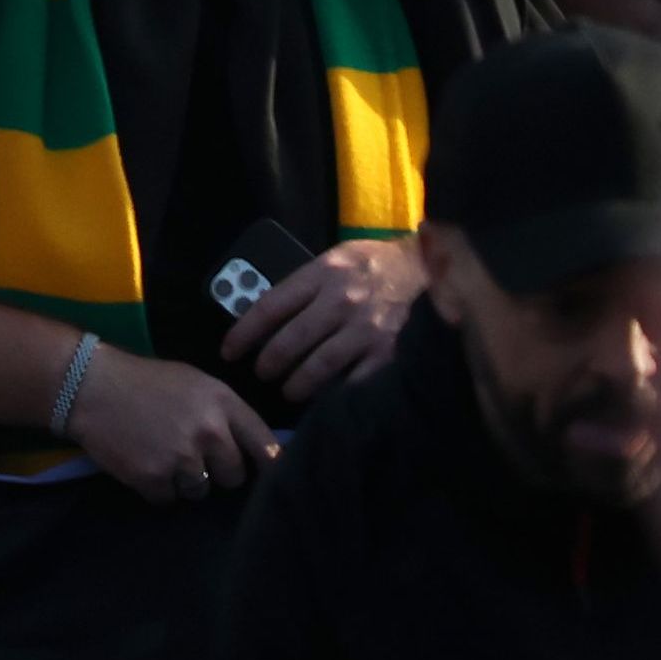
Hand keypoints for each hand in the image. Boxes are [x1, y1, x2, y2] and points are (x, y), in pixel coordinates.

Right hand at [64, 346, 274, 505]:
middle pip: (235, 476)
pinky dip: (156, 488)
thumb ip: (226, 413)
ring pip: (201, 490)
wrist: (89, 386)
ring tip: (161, 454)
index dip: (272, 466)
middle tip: (192, 454)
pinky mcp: (153, 478)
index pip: (266, 446)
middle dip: (217, 470)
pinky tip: (142, 462)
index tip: (272, 477)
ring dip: (184, 481)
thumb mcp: (194, 383)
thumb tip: (256, 450)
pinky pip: (168, 500)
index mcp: (222, 402)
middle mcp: (208, 431)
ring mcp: (181, 457)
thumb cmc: (146, 382)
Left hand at [220, 236, 425, 401]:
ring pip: (317, 366)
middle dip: (268, 364)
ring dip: (296, 384)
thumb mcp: (337, 259)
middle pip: (290, 341)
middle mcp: (341, 301)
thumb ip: (307, 284)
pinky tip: (327, 400)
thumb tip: (270, 316)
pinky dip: (337, 395)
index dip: (244, 333)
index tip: (229, 351)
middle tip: (261, 373)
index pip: (270, 306)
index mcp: (322, 274)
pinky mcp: (389, 352)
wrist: (431, 269)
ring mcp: (366, 328)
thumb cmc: (376, 264)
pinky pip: (354, 381)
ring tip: (289, 390)